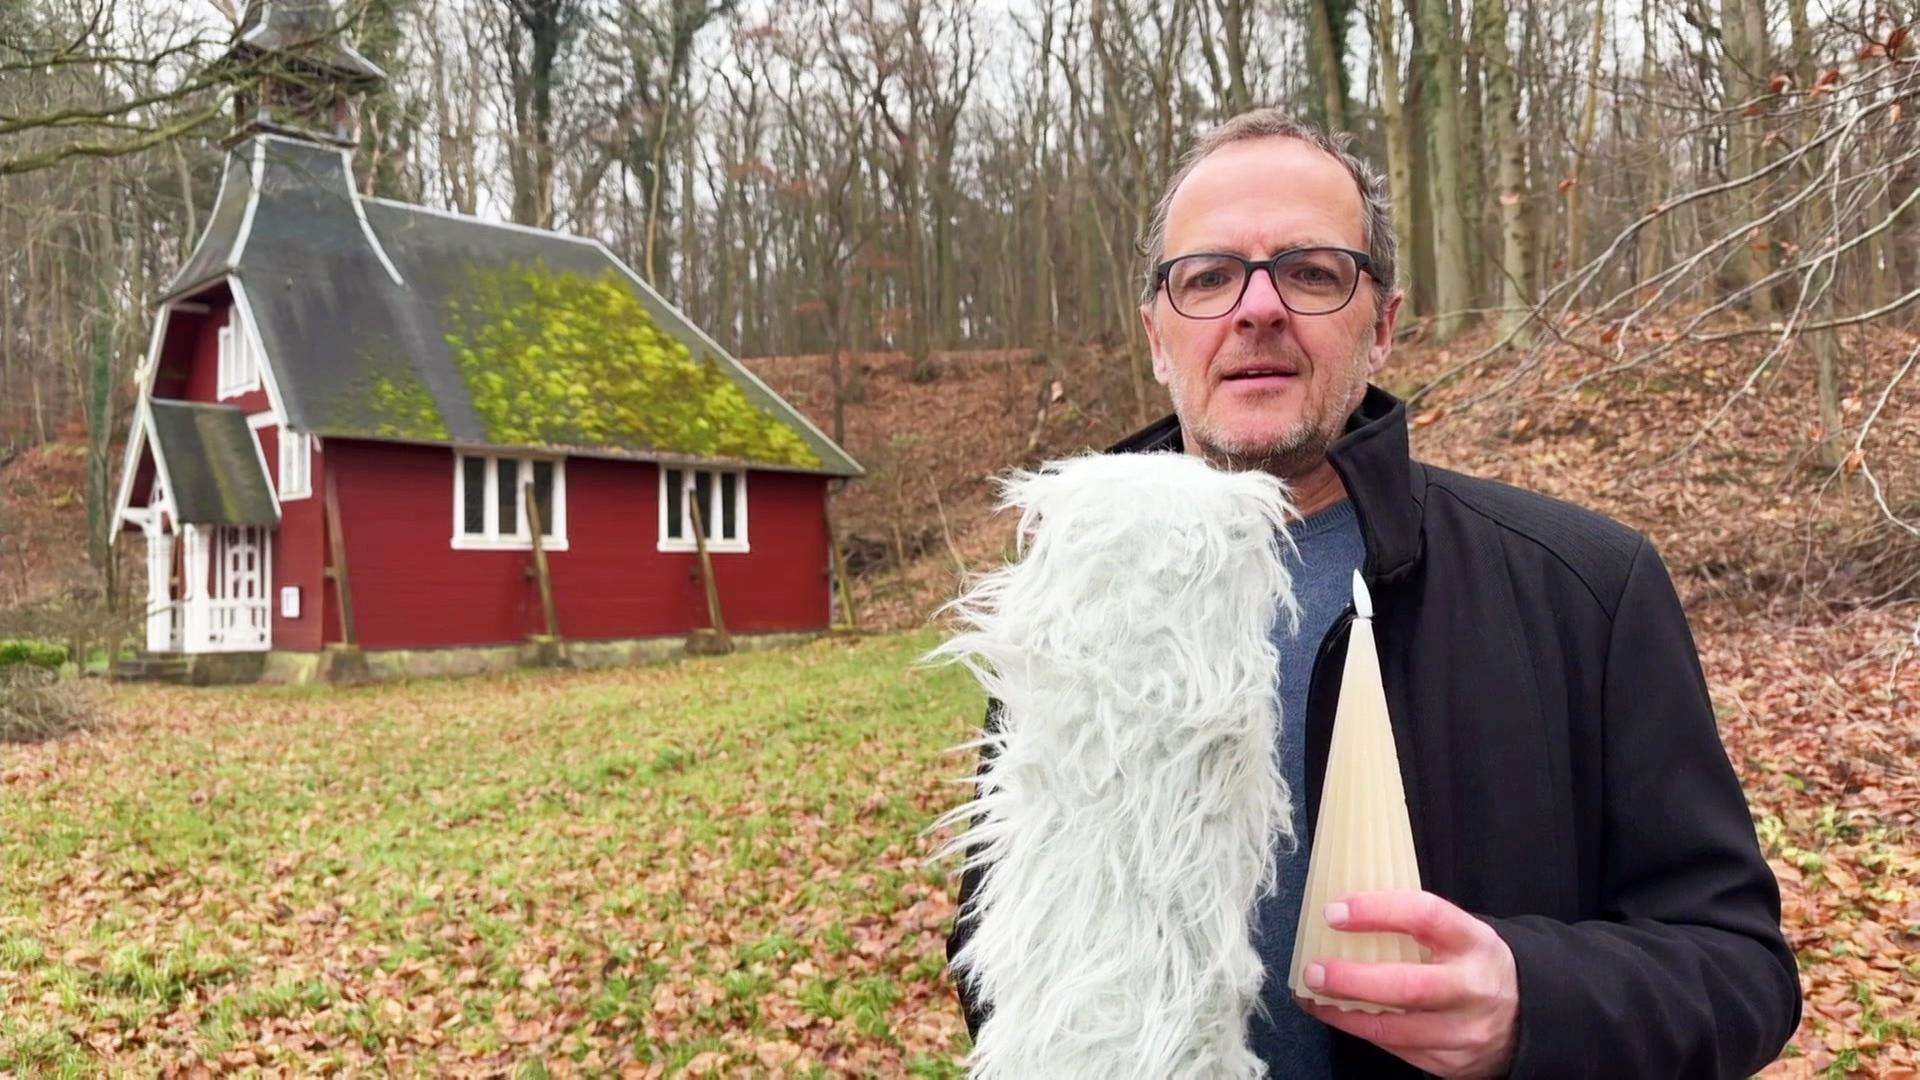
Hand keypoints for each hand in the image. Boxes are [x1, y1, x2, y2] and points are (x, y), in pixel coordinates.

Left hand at [1295, 890, 1519, 1079]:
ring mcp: (1464, 1032)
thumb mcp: (1462, 934)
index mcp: (1475, 943)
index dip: (1377, 911)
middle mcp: (1473, 988)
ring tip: (1313, 994)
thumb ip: (1416, 924)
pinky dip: (1361, 1030)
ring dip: (1345, 1013)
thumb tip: (1345, 910)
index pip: (1426, 917)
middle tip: (1313, 970)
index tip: (1335, 912)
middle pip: (1409, 987)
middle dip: (1352, 980)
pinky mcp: (1452, 1063)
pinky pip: (1397, 1049)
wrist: (1529, 1017)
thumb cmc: (1475, 964)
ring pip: (1396, 1029)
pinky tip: (1337, 1013)